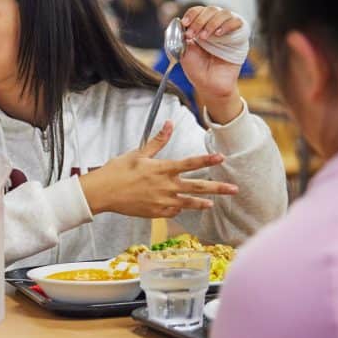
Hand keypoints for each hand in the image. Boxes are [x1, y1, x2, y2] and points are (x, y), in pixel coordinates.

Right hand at [78, 121, 237, 217]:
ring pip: (188, 203)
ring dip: (202, 203)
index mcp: (161, 169)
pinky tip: (182, 207)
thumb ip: (157, 141)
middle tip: (234, 189)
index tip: (222, 158)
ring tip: (213, 204)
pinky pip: (172, 211)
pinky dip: (178, 208)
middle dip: (218, 188)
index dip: (207, 160)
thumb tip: (169, 124)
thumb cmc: (117, 170)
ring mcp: (161, 201)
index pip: (190, 163)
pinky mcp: (155, 212)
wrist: (103, 193)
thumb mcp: (137, 153)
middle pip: (197, 187)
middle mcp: (165, 186)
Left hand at [179, 6, 244, 110]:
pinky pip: (237, 22)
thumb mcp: (183, 51)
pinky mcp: (239, 36)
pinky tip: (218, 35)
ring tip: (204, 37)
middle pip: (210, 9)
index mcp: (200, 26)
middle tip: (193, 34)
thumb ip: (181, 36)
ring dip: (211, 23)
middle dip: (199, 20)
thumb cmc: (197, 69)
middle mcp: (214, 25)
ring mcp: (227, 30)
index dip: (192, 14)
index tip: (185, 24)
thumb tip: (178, 23)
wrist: (209, 84)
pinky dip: (227, 25)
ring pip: (224, 13)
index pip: (198, 11)